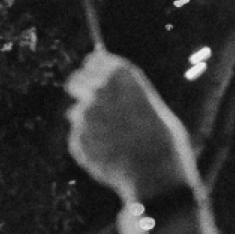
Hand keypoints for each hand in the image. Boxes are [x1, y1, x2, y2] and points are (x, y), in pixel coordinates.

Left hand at [65, 50, 199, 202]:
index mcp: (119, 74)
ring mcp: (85, 114)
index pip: (92, 61)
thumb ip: (125, 92)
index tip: (96, 81)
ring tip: (111, 140)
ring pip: (75, 113)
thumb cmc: (160, 138)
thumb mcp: (149, 103)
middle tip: (92, 107)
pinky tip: (108, 154)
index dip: (93, 72)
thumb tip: (109, 88)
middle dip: (80, 91)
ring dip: (87, 123)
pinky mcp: (77, 139)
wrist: (154, 171)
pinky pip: (78, 139)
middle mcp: (98, 89)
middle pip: (75, 81)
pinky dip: (88, 146)